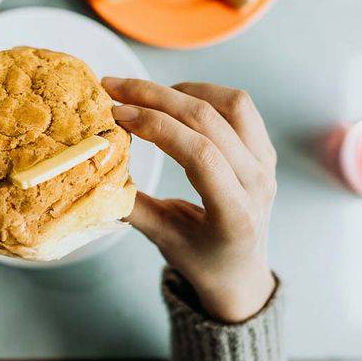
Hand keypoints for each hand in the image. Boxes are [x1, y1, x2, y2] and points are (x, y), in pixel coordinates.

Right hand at [103, 78, 276, 322]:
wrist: (241, 272)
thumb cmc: (201, 259)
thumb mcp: (163, 240)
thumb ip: (132, 207)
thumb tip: (95, 170)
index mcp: (235, 213)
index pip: (200, 155)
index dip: (157, 127)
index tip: (118, 115)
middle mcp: (258, 183)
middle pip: (210, 121)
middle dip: (157, 97)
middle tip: (116, 88)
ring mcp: (266, 163)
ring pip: (231, 104)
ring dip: (183, 91)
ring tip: (145, 94)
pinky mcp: (264, 148)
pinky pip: (239, 106)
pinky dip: (204, 93)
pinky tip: (173, 98)